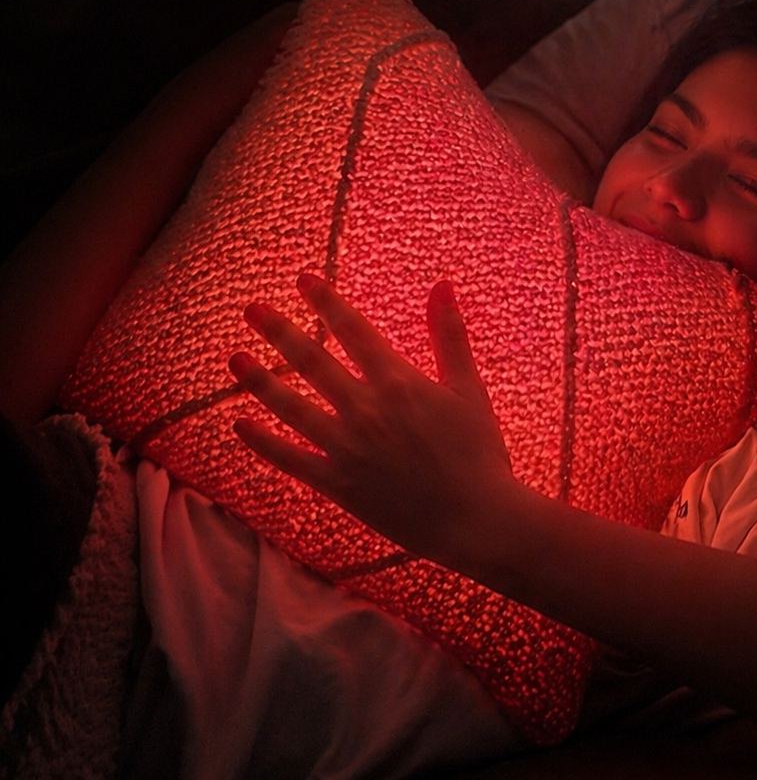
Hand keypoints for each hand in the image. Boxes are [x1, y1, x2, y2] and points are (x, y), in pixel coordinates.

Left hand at [231, 274, 519, 571]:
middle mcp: (366, 410)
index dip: (327, 302)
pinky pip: (292, 460)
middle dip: (280, 332)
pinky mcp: (338, 485)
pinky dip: (264, 443)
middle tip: (252, 309)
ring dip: (261, 381)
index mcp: (399, 382)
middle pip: (313, 361)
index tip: (304, 279)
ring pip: (293, 408)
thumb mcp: (469, 387)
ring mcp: (347, 448)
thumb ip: (450, 334)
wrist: (474, 518)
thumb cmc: (479, 451)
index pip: (354, 330)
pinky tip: (241, 425)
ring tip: (235, 359)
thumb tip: (442, 284)